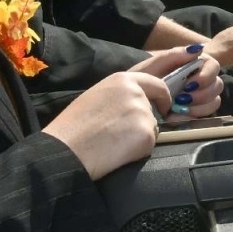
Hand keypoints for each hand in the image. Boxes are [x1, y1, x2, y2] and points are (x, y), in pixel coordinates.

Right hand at [42, 71, 169, 178]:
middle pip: (155, 106)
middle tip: (131, 133)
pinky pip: (149, 144)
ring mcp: (143, 112)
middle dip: (150, 117)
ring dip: (141, 135)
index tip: (165, 104)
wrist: (67, 148)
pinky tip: (118, 152)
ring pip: (153, 126)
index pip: (154, 82)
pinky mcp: (147, 134)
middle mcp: (136, 92)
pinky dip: (139, 150)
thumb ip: (119, 95)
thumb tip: (135, 103)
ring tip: (115, 143)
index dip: (162, 94)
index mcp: (122, 79)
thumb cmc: (74, 126)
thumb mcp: (97, 96)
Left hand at [133, 46, 223, 118]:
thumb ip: (173, 55)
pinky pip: (205, 115)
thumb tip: (197, 49)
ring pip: (214, 101)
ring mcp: (200, 95)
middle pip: (217, 85)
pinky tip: (175, 117)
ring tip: (177, 109)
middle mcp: (201, 78)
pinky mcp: (196, 110)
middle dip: (201, 95)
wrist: (133, 97)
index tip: (189, 85)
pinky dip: (192, 116)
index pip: (213, 66)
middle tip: (181, 100)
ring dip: (198, 107)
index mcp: (194, 63)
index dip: (206, 76)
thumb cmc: (144, 77)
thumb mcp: (153, 65)